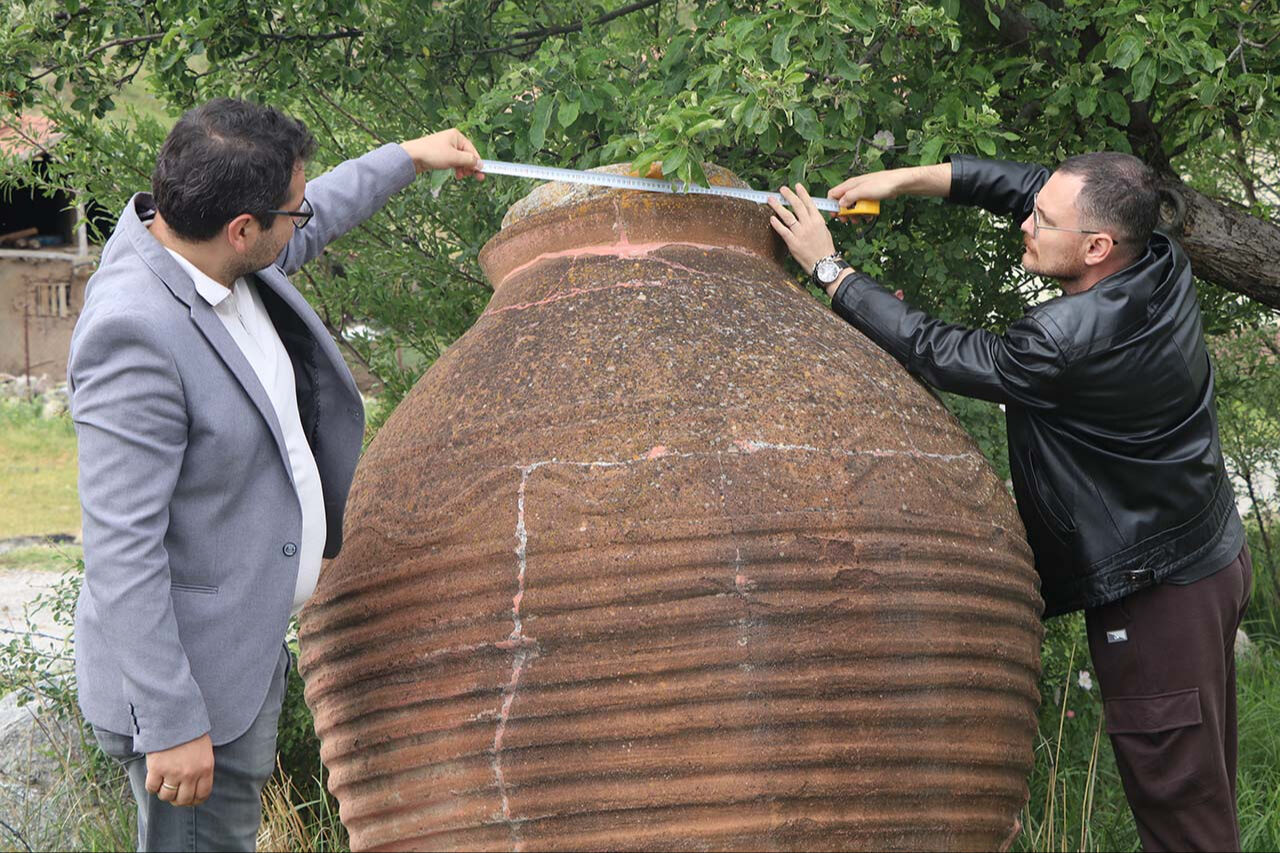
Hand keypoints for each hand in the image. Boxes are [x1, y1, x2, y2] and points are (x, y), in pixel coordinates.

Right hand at [145, 734, 213, 806]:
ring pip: (166, 796)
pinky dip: (152, 786)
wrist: (174, 718)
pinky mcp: (157, 769)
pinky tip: (154, 778)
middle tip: (173, 793)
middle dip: (177, 799)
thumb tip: (194, 788)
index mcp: (206, 768)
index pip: (202, 795)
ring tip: (164, 783)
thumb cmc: (190, 732)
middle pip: (183, 799)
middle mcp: (191, 774)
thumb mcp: (204, 751)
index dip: (194, 800)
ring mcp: (173, 772)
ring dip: (164, 792)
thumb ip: (201, 769)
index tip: (189, 799)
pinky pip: (152, 788)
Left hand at [400, 129, 484, 179]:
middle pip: (467, 155)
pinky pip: (453, 161)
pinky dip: (455, 168)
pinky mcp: (440, 154)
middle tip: (473, 177)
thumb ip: (469, 161)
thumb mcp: (454, 158)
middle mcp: (452, 140)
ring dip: (462, 169)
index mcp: (456, 136)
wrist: (411, 156)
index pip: (472, 150)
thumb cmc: (432, 153)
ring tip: (460, 176)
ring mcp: (445, 147)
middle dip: (469, 167)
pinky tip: (455, 174)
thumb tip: (480, 164)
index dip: (477, 162)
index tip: (481, 173)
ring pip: (460, 160)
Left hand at [768, 183, 835, 275]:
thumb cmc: (825, 249)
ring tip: (771, 200)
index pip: (809, 203)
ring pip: (787, 216)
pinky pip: (783, 231)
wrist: (824, 264)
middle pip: (797, 206)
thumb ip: (815, 221)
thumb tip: (808, 213)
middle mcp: (809, 224)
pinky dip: (776, 223)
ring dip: (778, 206)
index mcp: (818, 220)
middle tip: (782, 189)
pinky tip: (771, 218)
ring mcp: (800, 233)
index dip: (802, 193)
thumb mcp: (824, 230)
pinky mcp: (793, 243)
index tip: (797, 186)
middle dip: (789, 195)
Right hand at [828, 162, 950, 208]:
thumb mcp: (862, 191)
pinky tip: (869, 216)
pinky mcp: (869, 197)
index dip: (831, 205)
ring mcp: (862, 193)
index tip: (835, 215)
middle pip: (842, 202)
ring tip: (860, 220)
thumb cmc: (882, 184)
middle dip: (844, 213)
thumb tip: (840, 205)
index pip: (833, 194)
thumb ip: (849, 197)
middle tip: (847, 220)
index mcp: (849, 185)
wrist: (899, 183)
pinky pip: (862, 207)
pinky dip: (864, 213)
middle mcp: (854, 188)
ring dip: (855, 215)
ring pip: (853, 206)